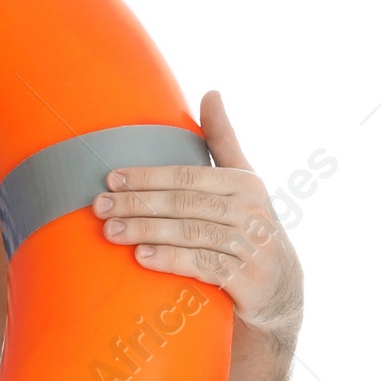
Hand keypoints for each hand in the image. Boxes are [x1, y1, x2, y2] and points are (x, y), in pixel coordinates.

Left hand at [91, 90, 302, 335]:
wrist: (282, 289)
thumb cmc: (249, 227)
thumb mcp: (242, 183)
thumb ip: (223, 141)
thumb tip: (211, 92)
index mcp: (244, 183)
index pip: (188, 176)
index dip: (147, 176)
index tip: (111, 177)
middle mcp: (251, 212)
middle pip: (184, 204)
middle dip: (138, 204)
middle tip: (99, 207)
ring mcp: (253, 246)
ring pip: (191, 233)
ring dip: (147, 231)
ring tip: (112, 232)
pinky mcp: (249, 279)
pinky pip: (205, 265)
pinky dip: (172, 259)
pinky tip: (142, 257)